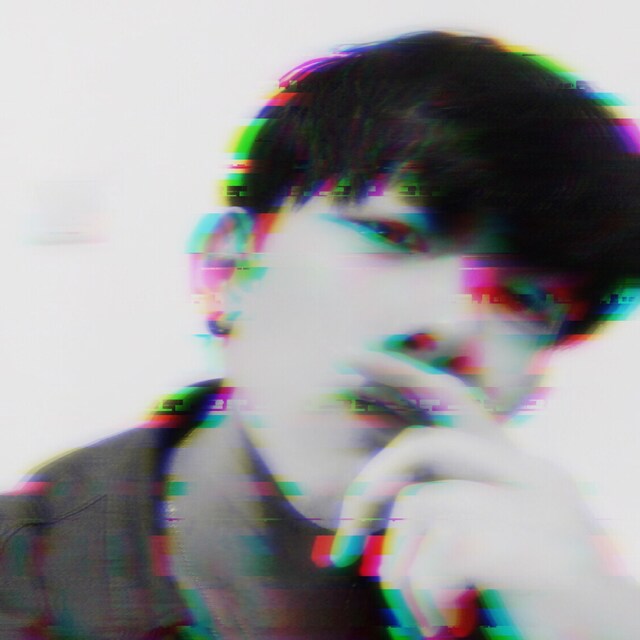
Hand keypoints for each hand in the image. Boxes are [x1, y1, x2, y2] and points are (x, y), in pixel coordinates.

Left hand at [329, 352, 638, 638]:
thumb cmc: (531, 605)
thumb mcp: (485, 545)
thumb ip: (450, 506)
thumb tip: (383, 494)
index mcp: (520, 468)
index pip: (450, 401)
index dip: (399, 372)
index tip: (351, 359)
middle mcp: (535, 475)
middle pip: (423, 446)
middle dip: (370, 486)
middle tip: (343, 548)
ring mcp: (542, 510)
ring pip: (420, 508)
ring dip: (401, 575)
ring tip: (421, 617)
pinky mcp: (543, 556)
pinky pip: (442, 555)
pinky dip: (424, 598)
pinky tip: (443, 624)